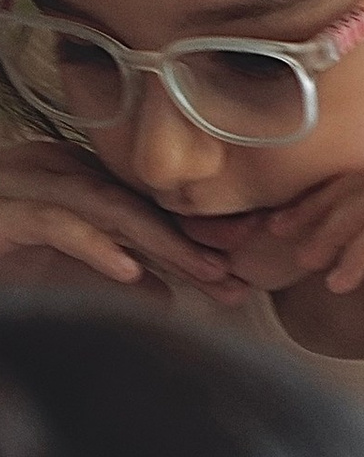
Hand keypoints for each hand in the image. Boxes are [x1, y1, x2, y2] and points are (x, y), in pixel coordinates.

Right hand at [0, 139, 245, 301]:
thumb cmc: (6, 266)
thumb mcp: (63, 272)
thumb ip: (112, 269)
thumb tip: (165, 287)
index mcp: (69, 177)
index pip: (146, 201)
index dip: (198, 231)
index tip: (246, 263)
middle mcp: (48, 170)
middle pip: (135, 200)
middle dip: (193, 237)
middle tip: (241, 273)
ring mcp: (21, 186)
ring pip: (106, 207)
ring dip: (162, 243)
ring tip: (208, 274)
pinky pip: (53, 223)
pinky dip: (94, 246)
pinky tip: (131, 273)